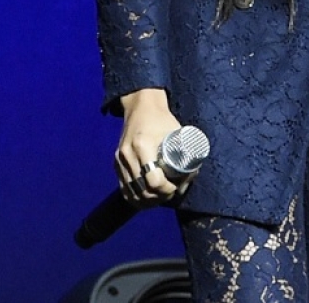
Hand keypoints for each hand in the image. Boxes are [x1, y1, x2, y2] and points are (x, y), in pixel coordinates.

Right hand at [116, 89, 189, 205]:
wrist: (141, 107)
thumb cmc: (162, 119)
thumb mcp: (176, 131)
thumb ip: (185, 151)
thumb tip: (192, 174)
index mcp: (143, 145)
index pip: (154, 180)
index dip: (167, 189)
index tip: (176, 187)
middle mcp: (128, 154)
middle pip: (143, 190)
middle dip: (159, 197)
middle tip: (172, 194)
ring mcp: (120, 160)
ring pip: (132, 193)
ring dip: (148, 201)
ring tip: (161, 198)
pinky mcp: (116, 163)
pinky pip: (123, 188)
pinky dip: (135, 198)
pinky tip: (145, 200)